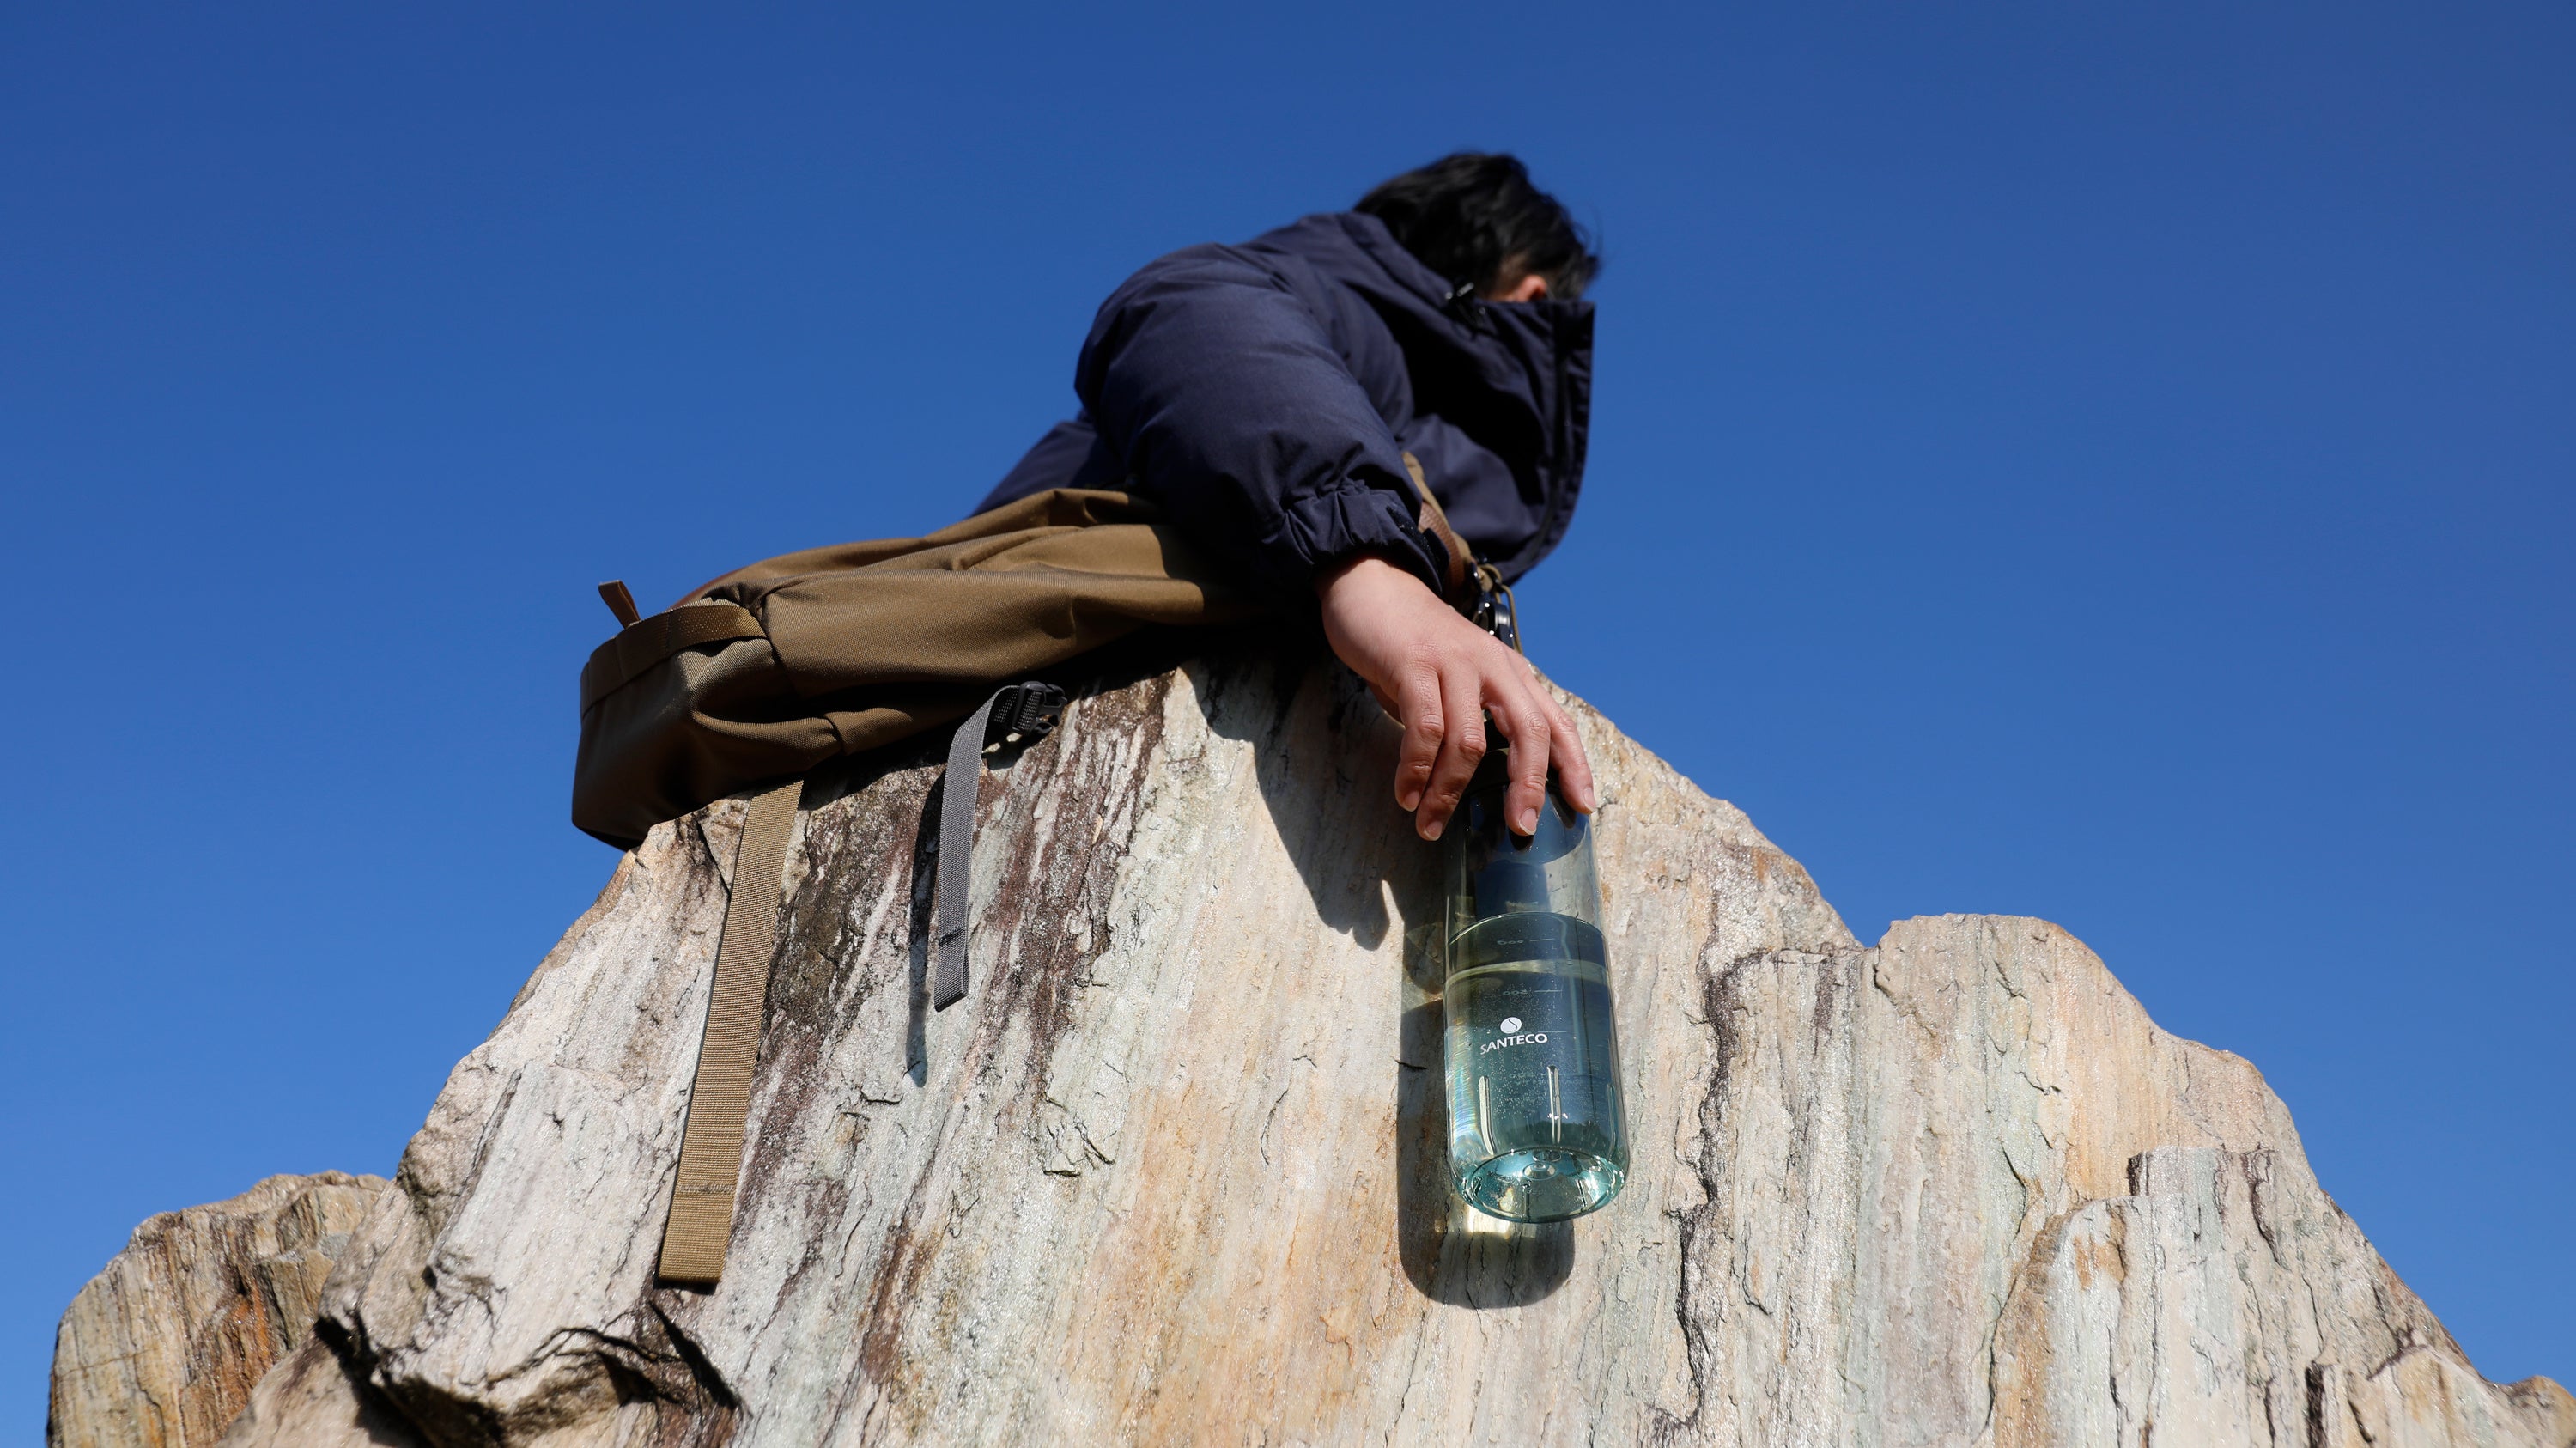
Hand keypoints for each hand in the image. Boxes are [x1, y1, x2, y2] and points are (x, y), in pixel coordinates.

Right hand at [1314, 554, 1598, 840]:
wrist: (1371, 582)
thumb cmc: (1412, 642)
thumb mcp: (1458, 676)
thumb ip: (1473, 716)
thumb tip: (1474, 779)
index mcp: (1509, 670)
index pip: (1555, 720)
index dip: (1574, 764)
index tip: (1583, 806)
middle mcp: (1492, 664)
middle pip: (1529, 731)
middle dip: (1529, 786)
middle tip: (1520, 828)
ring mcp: (1455, 662)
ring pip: (1470, 741)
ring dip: (1449, 792)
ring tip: (1429, 825)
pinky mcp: (1415, 663)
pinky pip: (1425, 728)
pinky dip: (1416, 770)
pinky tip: (1407, 795)